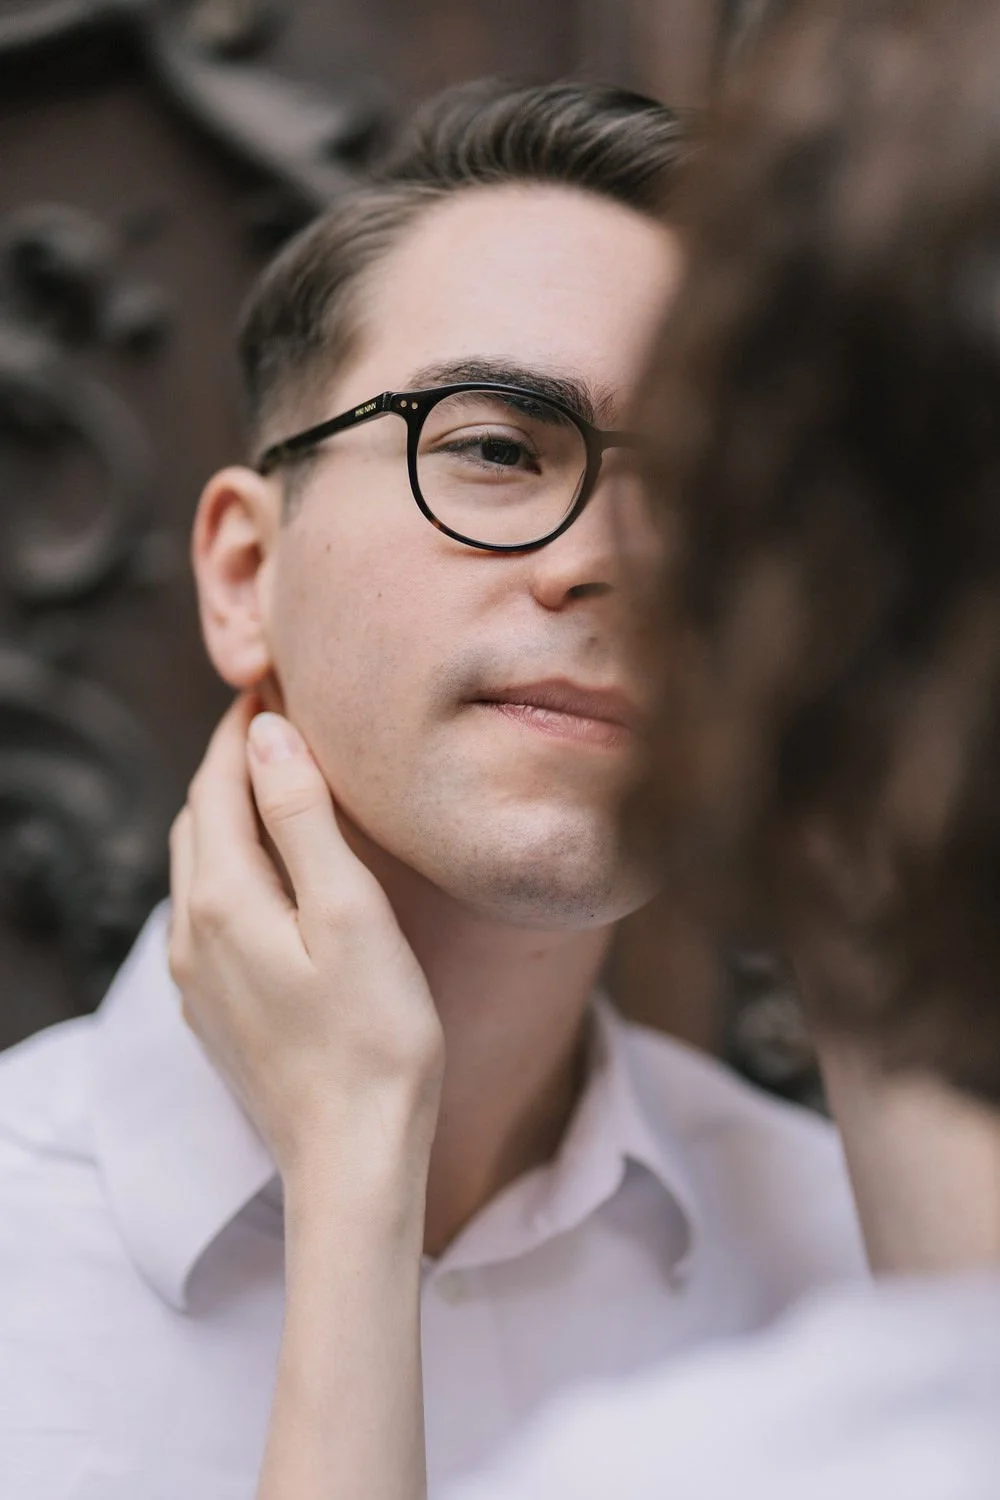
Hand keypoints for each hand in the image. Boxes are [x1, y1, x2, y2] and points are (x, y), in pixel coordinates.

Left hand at [168, 696, 444, 1184]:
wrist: (352, 1155)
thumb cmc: (373, 1035)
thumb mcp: (350, 912)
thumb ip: (303, 818)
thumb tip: (267, 734)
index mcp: (222, 899)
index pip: (217, 785)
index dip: (241, 730)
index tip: (270, 684)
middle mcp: (191, 933)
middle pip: (197, 821)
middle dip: (228, 767)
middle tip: (274, 725)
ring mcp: (196, 978)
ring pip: (197, 868)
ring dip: (225, 817)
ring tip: (273, 787)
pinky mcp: (214, 1010)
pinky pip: (206, 914)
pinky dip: (229, 869)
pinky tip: (267, 876)